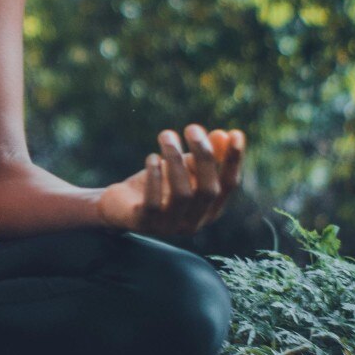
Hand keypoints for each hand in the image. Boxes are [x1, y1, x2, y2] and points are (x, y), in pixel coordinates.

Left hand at [96, 125, 245, 235]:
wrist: (118, 205)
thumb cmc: (158, 185)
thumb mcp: (183, 168)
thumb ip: (205, 155)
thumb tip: (223, 134)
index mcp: (209, 210)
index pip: (229, 185)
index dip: (233, 161)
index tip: (236, 133)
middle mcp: (194, 223)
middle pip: (208, 190)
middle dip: (203, 156)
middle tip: (192, 128)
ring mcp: (169, 226)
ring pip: (182, 194)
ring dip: (175, 160)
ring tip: (167, 135)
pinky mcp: (144, 223)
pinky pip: (154, 202)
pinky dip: (155, 176)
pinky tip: (152, 157)